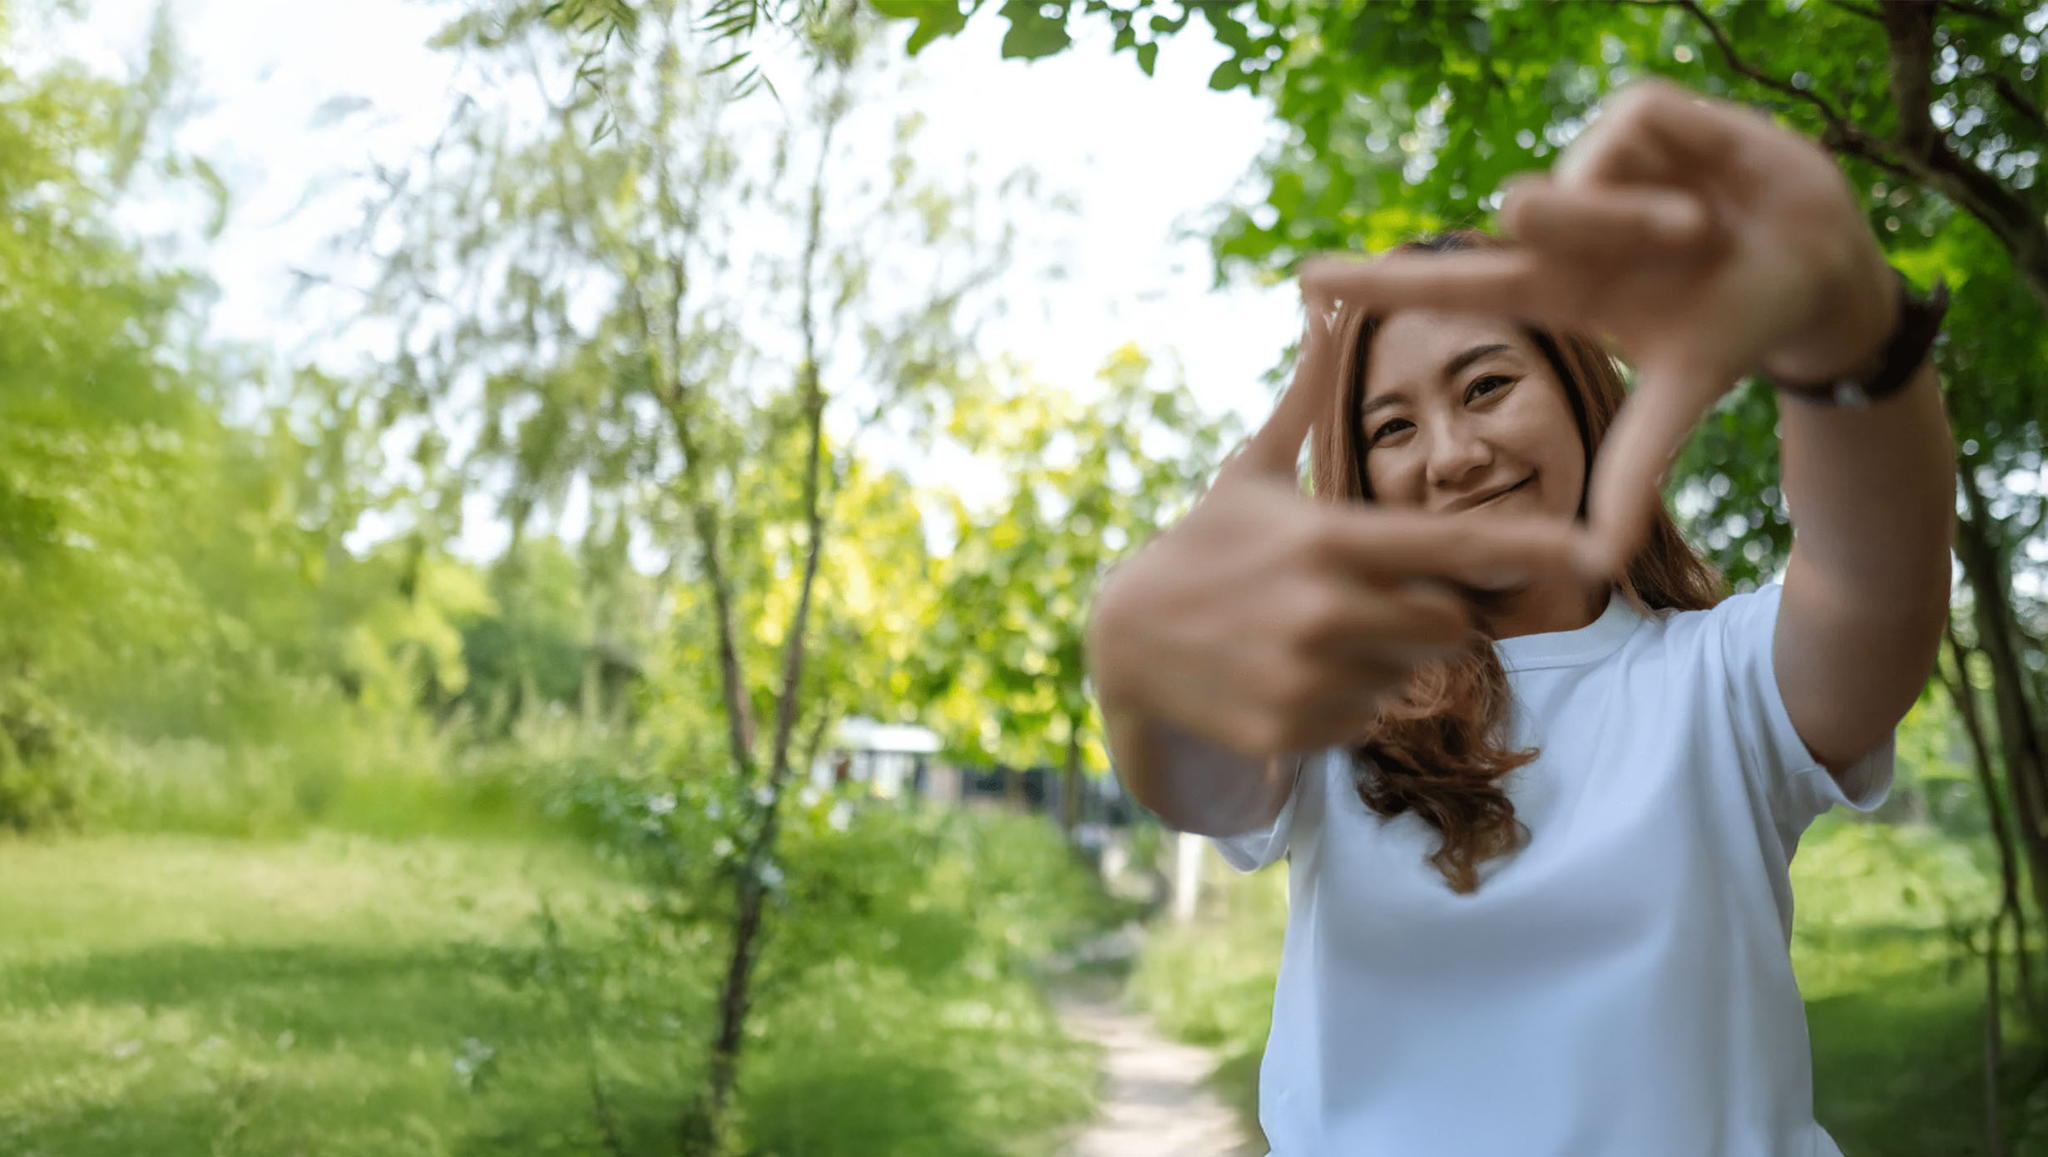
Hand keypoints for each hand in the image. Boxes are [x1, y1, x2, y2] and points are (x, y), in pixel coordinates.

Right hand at [1086, 307, 1587, 758]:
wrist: (1123, 641)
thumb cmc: (1204, 545)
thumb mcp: (1253, 472)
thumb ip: (1305, 394)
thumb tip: (1324, 297)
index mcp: (1329, 540)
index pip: (1455, 543)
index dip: (1531, 548)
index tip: (1596, 553)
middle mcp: (1325, 612)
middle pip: (1449, 623)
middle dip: (1427, 610)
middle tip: (1366, 594)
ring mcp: (1307, 677)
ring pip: (1409, 676)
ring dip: (1381, 658)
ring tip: (1313, 633)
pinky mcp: (1291, 731)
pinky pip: (1366, 720)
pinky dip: (1342, 702)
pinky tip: (1290, 673)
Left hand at [1300, 79, 1895, 574]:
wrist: (1819, 268)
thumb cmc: (1732, 325)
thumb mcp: (1681, 398)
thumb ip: (1634, 469)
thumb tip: (1597, 565)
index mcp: (1555, 287)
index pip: (1450, 284)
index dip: (1381, 283)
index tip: (1304, 279)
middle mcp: (1562, 224)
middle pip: (1517, 214)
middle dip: (1531, 217)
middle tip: (1584, 231)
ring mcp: (1597, 167)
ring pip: (1586, 191)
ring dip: (1651, 225)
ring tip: (1702, 238)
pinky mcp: (1642, 117)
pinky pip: (1633, 138)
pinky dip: (1678, 177)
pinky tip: (1711, 189)